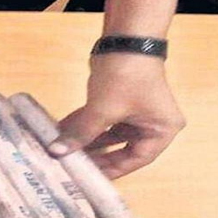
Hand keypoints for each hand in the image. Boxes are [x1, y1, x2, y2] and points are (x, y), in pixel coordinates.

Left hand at [48, 54, 184, 178]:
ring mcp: (136, 112)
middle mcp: (152, 124)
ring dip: (85, 140)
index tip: (88, 179)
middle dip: (95, 155)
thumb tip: (57, 152)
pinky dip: (84, 125)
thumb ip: (81, 134)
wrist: (124, 37)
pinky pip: (102, 120)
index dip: (111, 170)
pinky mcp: (120, 101)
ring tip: (63, 152)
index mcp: (161, 131)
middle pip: (121, 148)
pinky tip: (62, 133)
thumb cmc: (125, 76)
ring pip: (108, 134)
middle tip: (72, 167)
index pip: (135, 160)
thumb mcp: (102, 110)